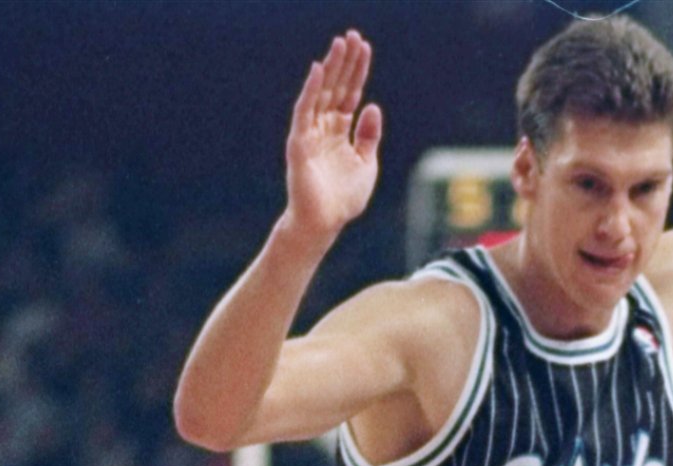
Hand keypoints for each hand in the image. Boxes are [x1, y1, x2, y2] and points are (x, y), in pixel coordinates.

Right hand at [284, 32, 384, 243]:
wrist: (324, 223)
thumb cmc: (344, 199)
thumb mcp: (366, 164)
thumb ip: (369, 136)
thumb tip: (373, 106)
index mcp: (340, 131)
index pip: (350, 93)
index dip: (357, 71)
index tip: (364, 47)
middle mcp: (324, 127)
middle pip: (336, 87)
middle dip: (344, 62)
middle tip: (352, 35)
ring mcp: (311, 133)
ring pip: (321, 93)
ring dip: (330, 68)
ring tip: (339, 44)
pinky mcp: (299, 142)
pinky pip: (304, 111)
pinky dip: (311, 91)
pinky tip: (318, 71)